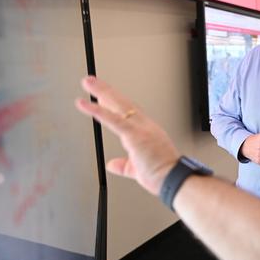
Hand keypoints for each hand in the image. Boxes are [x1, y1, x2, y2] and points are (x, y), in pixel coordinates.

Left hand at [75, 76, 179, 195]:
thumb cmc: (162, 175)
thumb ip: (123, 165)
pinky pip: (113, 119)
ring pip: (118, 105)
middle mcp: (145, 126)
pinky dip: (97, 111)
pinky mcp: (134, 134)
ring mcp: (141, 128)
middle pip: (123, 103)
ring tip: (87, 82)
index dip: (114, 103)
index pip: (129, 112)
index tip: (103, 96)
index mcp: (148, 132)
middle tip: (92, 81)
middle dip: (106, 91)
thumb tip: (112, 164)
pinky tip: (86, 104)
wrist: (173, 179)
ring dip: (101, 92)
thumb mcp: (137, 170)